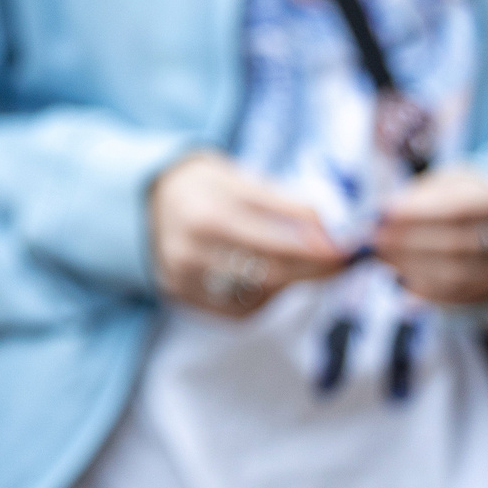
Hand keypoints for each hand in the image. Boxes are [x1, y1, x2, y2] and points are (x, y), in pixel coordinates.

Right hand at [149, 151, 348, 316]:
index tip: (346, 248)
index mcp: (206, 210)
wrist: (142, 202)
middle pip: (270, 270)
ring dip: (292, 283)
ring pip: (257, 293)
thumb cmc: (202, 186)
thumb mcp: (235, 177)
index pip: (274, 236)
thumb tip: (327, 231)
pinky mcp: (181, 296)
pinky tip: (272, 281)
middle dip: (313, 269)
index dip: (316, 246)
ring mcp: (183, 275)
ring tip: (306, 267)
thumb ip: (279, 202)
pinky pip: (238, 310)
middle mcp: (190, 246)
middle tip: (340, 264)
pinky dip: (264, 299)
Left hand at [374, 168, 487, 305]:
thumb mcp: (446, 183)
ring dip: (412, 266)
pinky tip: (399, 276)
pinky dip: (422, 288)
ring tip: (381, 255)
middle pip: (459, 244)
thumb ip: (418, 196)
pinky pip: (455, 297)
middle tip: (374, 237)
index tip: (384, 212)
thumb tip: (383, 214)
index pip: (463, 208)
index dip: (421, 212)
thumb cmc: (461, 198)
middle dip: (410, 242)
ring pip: (457, 275)